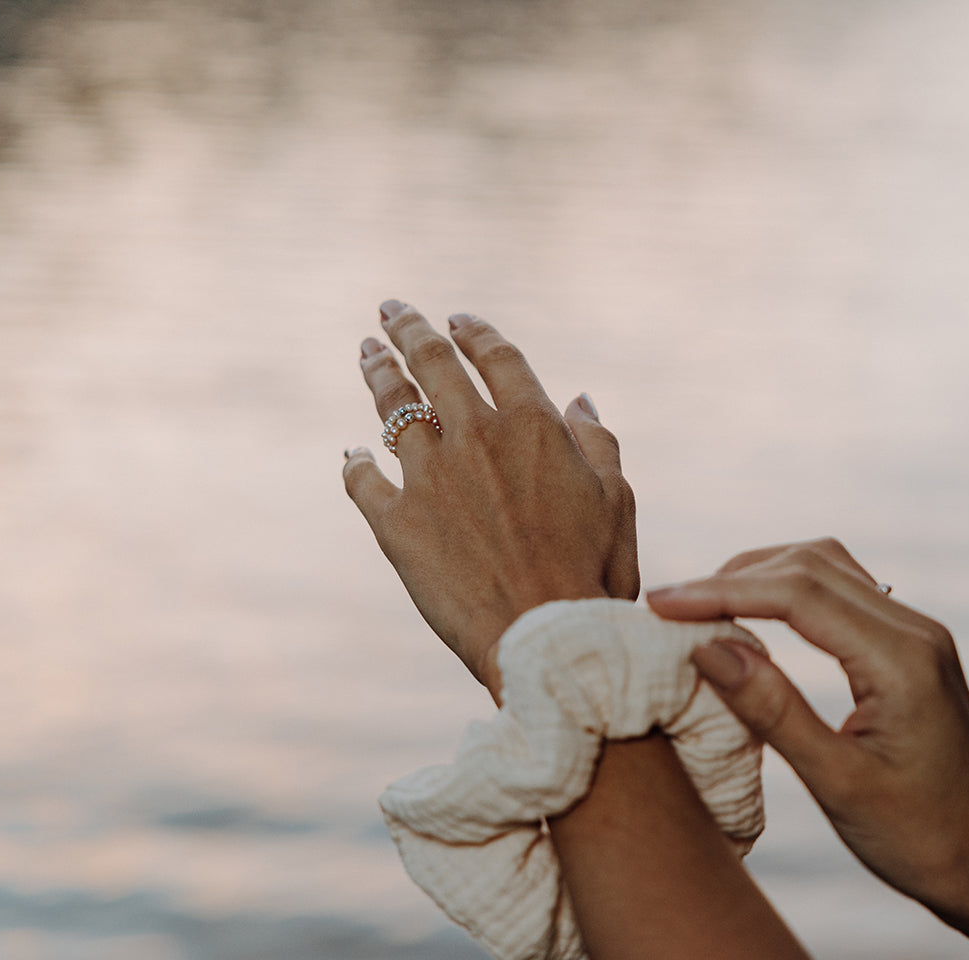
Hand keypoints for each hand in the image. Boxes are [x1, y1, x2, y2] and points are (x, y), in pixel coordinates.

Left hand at [342, 301, 637, 700]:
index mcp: (532, 425)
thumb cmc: (594, 573)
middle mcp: (475, 438)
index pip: (495, 356)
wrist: (544, 641)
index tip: (457, 320)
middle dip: (409, 328)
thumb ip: (596, 440)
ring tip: (368, 352)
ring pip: (392, 409)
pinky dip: (355, 465)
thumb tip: (578, 396)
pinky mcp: (395, 524)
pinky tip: (352, 455)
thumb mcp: (617, 499)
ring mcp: (429, 478)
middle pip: (432, 363)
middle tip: (392, 309)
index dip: (474, 332)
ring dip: (378, 373)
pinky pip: (362, 481)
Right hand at [649, 538, 968, 910]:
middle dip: (732, 577)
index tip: (660, 604)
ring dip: (759, 575)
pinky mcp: (907, 646)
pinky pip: (840, 591)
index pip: (797, 594)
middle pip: (809, 564)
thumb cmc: (921, 839)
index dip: (720, 591)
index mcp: (901, 659)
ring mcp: (915, 633)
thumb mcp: (837, 783)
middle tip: (667, 606)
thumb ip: (771, 710)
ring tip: (700, 606)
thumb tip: (706, 647)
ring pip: (825, 567)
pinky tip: (753, 615)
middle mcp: (914, 629)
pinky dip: (787, 590)